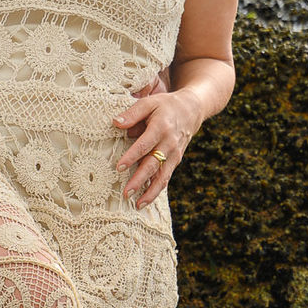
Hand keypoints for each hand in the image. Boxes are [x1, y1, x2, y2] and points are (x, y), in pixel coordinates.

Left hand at [113, 89, 199, 206]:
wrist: (192, 110)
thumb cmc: (166, 106)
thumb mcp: (150, 103)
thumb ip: (132, 113)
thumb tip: (115, 123)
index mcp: (161, 128)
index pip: (145, 145)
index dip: (132, 156)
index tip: (118, 167)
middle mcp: (169, 144)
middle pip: (153, 165)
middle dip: (140, 180)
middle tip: (126, 193)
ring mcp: (174, 154)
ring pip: (163, 176)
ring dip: (151, 192)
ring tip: (138, 205)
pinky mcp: (176, 161)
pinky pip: (166, 177)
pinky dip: (157, 189)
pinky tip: (146, 199)